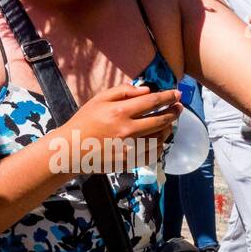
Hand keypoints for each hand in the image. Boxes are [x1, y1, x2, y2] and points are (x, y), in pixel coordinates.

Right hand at [57, 84, 180, 172]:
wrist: (71, 149)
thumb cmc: (84, 121)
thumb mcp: (99, 99)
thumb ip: (123, 92)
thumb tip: (146, 90)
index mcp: (120, 111)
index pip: (152, 101)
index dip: (168, 97)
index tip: (178, 94)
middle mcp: (127, 129)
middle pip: (160, 119)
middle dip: (174, 112)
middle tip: (179, 108)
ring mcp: (129, 147)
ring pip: (159, 138)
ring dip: (168, 129)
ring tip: (170, 124)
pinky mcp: (128, 161)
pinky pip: (152, 154)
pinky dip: (160, 146)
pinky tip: (160, 141)